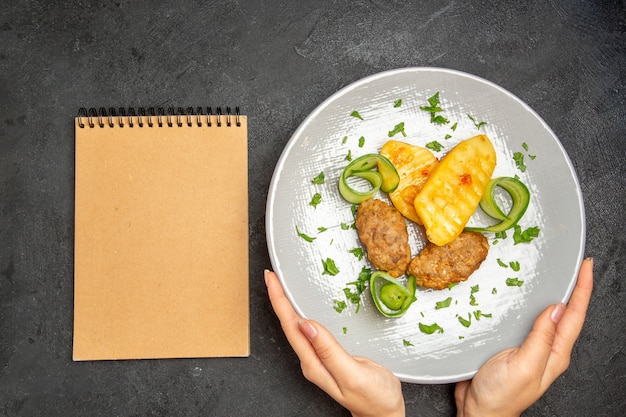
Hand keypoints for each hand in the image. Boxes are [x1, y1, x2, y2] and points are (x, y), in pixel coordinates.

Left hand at [265, 270, 404, 416]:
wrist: (385, 413)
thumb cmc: (374, 398)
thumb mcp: (353, 374)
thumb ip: (330, 351)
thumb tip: (306, 325)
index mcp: (314, 363)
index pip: (291, 327)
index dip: (280, 301)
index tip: (272, 281)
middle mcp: (311, 360)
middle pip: (289, 325)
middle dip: (278, 299)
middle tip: (271, 276)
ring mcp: (319, 358)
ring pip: (297, 326)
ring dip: (286, 305)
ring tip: (279, 286)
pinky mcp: (328, 355)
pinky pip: (309, 329)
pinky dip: (301, 313)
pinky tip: (300, 306)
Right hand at [454, 258, 593, 416]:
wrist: (478, 411)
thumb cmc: (501, 396)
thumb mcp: (525, 366)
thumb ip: (542, 338)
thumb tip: (558, 308)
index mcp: (554, 353)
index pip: (575, 315)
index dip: (582, 289)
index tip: (586, 267)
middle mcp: (545, 348)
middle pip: (564, 312)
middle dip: (572, 287)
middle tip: (574, 264)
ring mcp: (527, 346)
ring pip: (542, 314)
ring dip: (548, 293)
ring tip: (551, 273)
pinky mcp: (509, 343)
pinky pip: (522, 319)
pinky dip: (524, 304)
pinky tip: (517, 296)